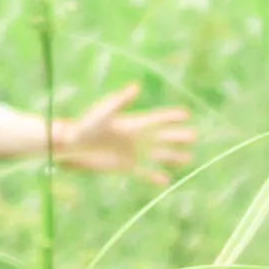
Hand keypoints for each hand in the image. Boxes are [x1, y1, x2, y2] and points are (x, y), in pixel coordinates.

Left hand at [0, 82, 195, 178]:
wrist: (73, 145)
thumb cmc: (86, 125)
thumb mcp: (105, 112)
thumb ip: (121, 101)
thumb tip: (136, 87)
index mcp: (133, 123)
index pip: (157, 119)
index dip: (171, 117)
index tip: (187, 114)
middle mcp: (136, 138)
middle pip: (162, 137)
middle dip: (178, 136)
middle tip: (195, 136)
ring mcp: (133, 153)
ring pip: (158, 155)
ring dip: (173, 156)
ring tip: (189, 158)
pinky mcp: (126, 167)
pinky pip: (144, 172)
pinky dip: (154, 176)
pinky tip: (166, 180)